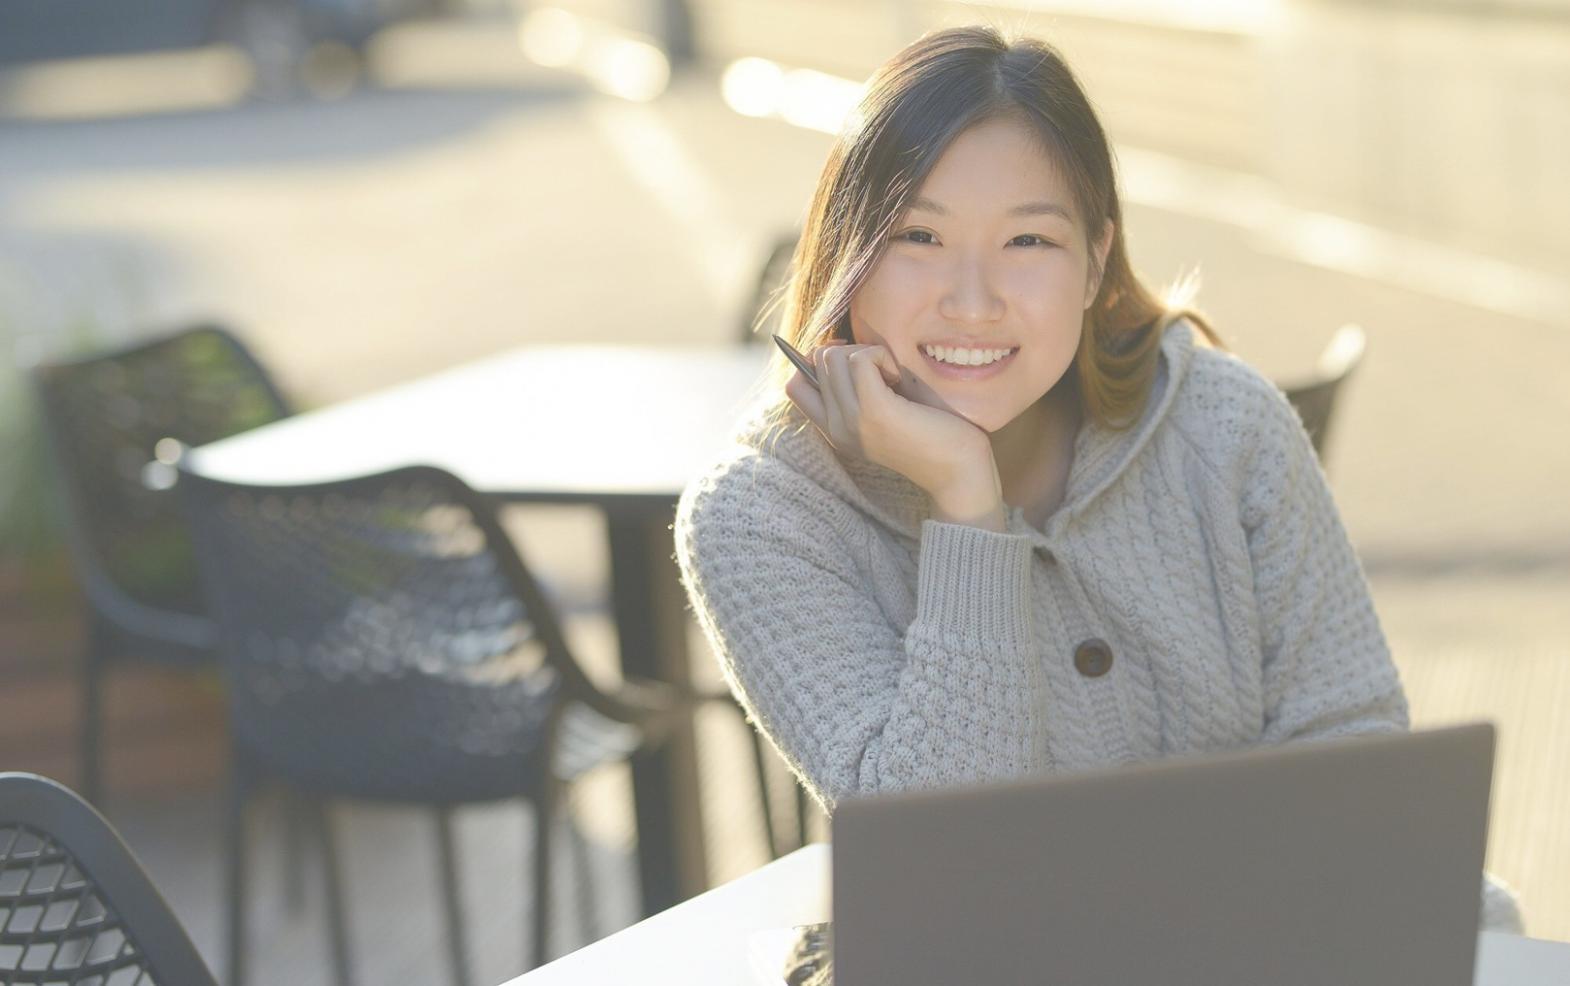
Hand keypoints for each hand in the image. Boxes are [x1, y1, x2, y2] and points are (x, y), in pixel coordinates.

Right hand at [785, 341, 1005, 530]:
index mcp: (835, 431)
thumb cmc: (931, 434)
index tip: (852, 362)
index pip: (795, 386)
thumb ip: (858, 388)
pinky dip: (880, 355)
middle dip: (851, 352)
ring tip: (892, 377)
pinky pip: (860, 359)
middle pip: (817, 361)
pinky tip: (899, 377)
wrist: (957, 471)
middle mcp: (836, 428)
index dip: (817, 362)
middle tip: (883, 372)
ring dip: (866, 353)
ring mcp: (852, 420)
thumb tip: (841, 348)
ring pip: (833, 357)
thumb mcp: (883, 411)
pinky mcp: (874, 410)